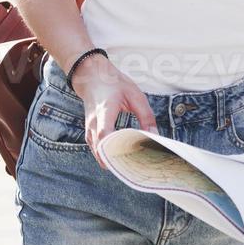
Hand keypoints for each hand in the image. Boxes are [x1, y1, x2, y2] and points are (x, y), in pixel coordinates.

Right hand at [71, 54, 158, 168]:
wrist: (91, 77)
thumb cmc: (114, 85)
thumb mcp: (135, 95)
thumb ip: (146, 116)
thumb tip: (155, 135)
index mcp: (105, 110)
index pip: (105, 133)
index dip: (116, 147)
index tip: (132, 155)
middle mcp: (93, 123)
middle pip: (101, 149)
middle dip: (118, 160)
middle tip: (138, 167)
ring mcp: (89, 130)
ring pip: (98, 153)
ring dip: (113, 161)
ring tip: (133, 165)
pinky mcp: (89, 134)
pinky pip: (97, 151)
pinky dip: (108, 157)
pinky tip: (122, 160)